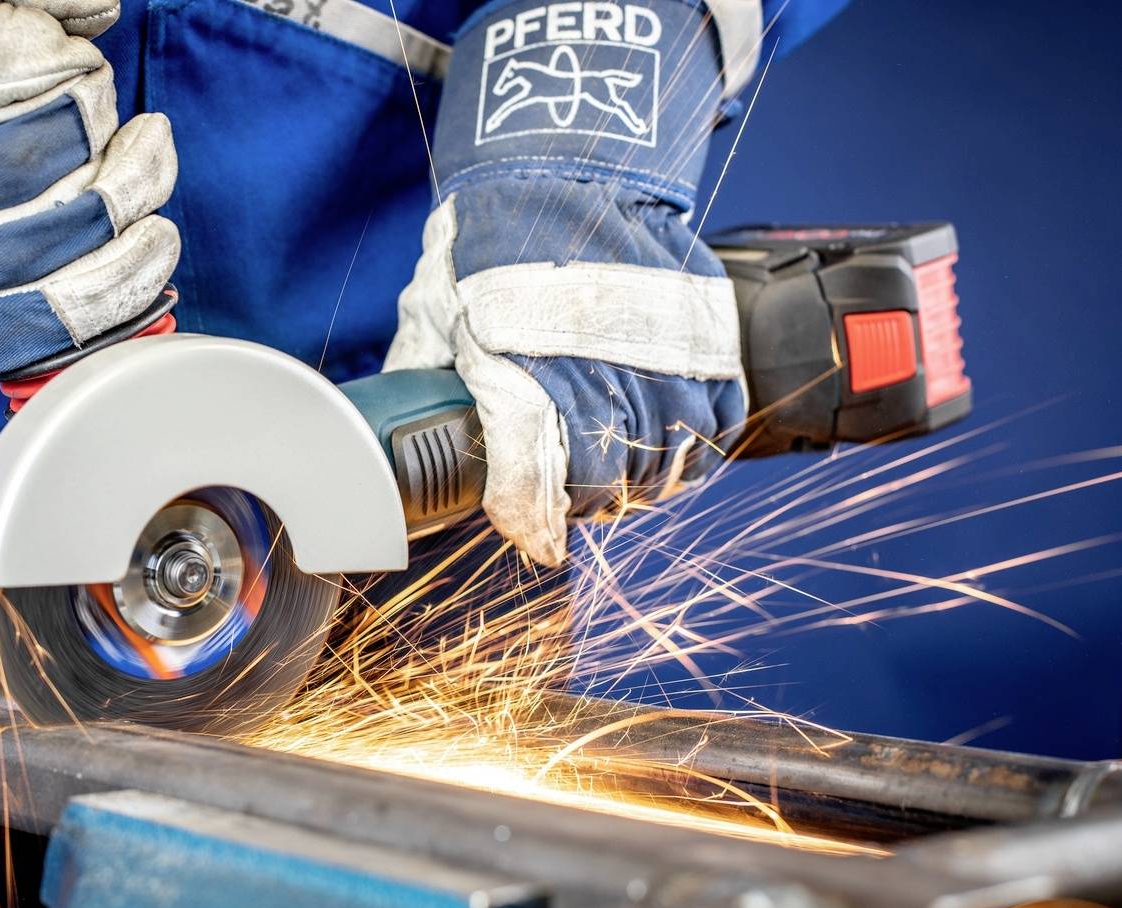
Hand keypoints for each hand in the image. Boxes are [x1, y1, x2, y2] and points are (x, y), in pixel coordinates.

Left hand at [385, 0, 757, 564]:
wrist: (566, 164)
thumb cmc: (494, 236)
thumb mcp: (437, 305)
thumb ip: (425, 371)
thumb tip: (401, 420)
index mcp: (524, 377)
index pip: (533, 484)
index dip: (529, 518)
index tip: (526, 529)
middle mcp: (599, 375)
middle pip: (605, 483)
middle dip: (582, 500)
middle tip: (565, 495)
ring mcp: (662, 357)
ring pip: (666, 461)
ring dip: (641, 478)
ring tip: (616, 473)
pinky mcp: (706, 339)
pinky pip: (720, 421)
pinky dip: (697, 446)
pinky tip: (669, 447)